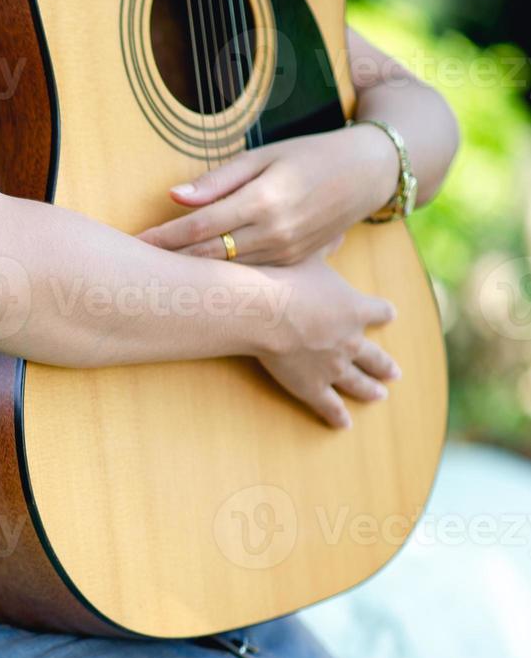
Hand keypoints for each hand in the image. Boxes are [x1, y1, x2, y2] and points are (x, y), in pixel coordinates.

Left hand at [136, 126, 400, 265]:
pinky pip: (250, 274)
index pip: (198, 227)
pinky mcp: (295, 264)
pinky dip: (220, 278)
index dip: (162, 237)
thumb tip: (173, 196)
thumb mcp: (263, 156)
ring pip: (227, 271)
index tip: (133, 243)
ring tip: (154, 278)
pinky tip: (195, 281)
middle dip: (168, 263)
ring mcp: (287, 253)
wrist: (368, 174)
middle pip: (207, 256)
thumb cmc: (309, 155)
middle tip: (132, 269)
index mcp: (263, 200)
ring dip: (190, 275)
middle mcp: (275, 232)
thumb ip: (218, 180)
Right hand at [254, 253, 399, 428]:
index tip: (388, 315)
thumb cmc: (284, 278)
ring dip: (369, 389)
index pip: (379, 311)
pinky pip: (328, 405)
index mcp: (355, 308)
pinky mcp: (312, 386)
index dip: (382, 313)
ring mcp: (334, 366)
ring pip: (357, 382)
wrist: (264, 310)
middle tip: (394, 373)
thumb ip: (326, 247)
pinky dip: (337, 415)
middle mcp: (351, 340)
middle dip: (384, 364)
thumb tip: (337, 234)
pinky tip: (344, 424)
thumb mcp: (309, 256)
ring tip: (379, 395)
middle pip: (373, 354)